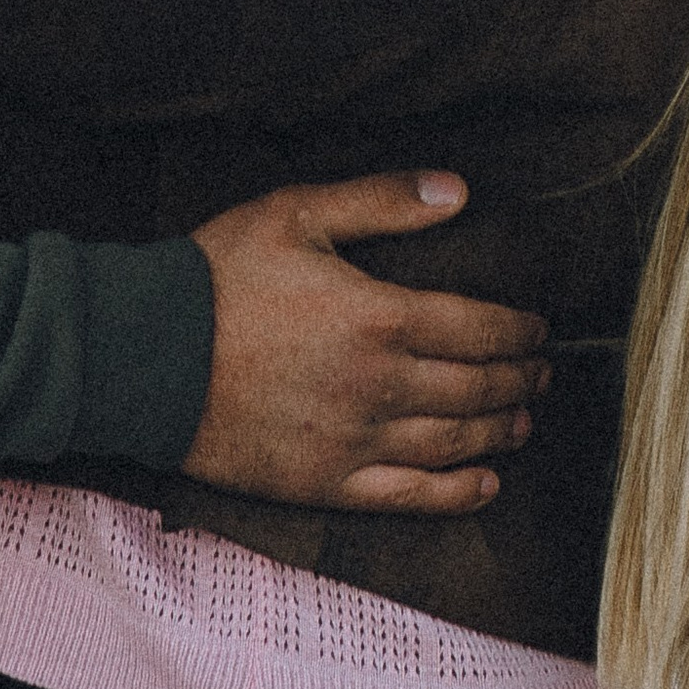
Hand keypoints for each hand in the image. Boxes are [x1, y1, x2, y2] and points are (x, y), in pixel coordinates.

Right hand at [186, 175, 547, 514]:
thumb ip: (381, 200)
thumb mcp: (297, 213)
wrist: (147, 355)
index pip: (478, 327)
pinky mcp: (328, 483)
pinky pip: (411, 498)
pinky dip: (458, 494)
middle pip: (476, 388)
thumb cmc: (219, 276)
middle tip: (541, 372)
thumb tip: (457, 190)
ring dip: (501, 430)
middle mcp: (380, 386)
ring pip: (454, 443)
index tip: (539, 328)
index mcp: (380, 317)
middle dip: (520, 378)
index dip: (519, 330)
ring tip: (523, 419)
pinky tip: (484, 484)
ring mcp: (356, 442)